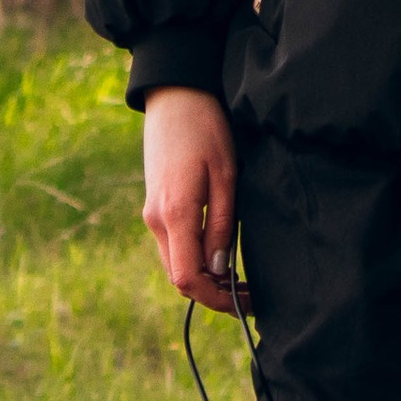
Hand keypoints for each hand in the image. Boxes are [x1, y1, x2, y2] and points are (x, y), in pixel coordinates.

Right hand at [141, 87, 243, 313]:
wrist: (175, 96)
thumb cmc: (206, 128)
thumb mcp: (226, 174)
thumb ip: (222, 223)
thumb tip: (219, 268)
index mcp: (174, 214)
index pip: (188, 277)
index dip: (215, 298)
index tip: (244, 304)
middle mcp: (156, 220)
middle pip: (179, 277)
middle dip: (212, 294)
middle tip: (249, 296)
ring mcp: (152, 213)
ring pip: (175, 263)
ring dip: (204, 278)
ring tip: (239, 280)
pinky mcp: (155, 205)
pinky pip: (172, 245)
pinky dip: (194, 259)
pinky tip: (219, 255)